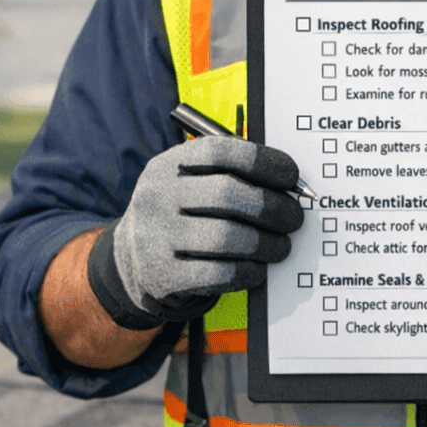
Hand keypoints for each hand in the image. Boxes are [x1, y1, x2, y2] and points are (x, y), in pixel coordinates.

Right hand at [87, 136, 304, 328]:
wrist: (131, 258)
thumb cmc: (181, 213)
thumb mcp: (192, 182)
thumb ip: (234, 176)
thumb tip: (291, 188)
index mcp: (171, 164)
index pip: (222, 151)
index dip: (265, 161)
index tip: (293, 177)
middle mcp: (158, 195)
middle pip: (229, 194)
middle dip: (273, 208)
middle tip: (294, 218)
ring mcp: (156, 236)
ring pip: (227, 237)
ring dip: (266, 244)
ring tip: (281, 246)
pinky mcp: (162, 275)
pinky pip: (218, 273)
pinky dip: (248, 271)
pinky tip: (257, 268)